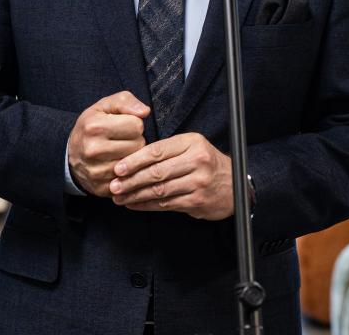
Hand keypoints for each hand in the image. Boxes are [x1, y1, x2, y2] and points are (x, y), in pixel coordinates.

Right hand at [67, 91, 149, 196]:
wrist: (71, 153)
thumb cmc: (92, 125)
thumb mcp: (105, 106)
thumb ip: (126, 101)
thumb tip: (145, 111)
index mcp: (95, 127)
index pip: (137, 125)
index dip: (134, 123)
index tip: (124, 126)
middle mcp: (94, 150)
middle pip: (138, 144)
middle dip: (135, 140)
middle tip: (122, 139)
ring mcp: (97, 172)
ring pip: (136, 163)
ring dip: (132, 156)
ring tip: (119, 151)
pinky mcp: (102, 188)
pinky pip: (130, 179)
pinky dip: (128, 172)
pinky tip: (118, 165)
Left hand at [109, 132, 233, 220]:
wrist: (235, 185)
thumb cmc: (207, 163)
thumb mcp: (192, 147)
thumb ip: (168, 150)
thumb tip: (133, 159)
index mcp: (192, 142)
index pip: (157, 151)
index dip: (135, 160)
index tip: (118, 168)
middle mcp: (196, 161)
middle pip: (156, 172)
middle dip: (131, 180)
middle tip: (113, 186)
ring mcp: (198, 182)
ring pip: (159, 190)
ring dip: (135, 195)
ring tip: (119, 197)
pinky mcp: (196, 201)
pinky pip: (166, 204)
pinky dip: (147, 205)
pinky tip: (134, 204)